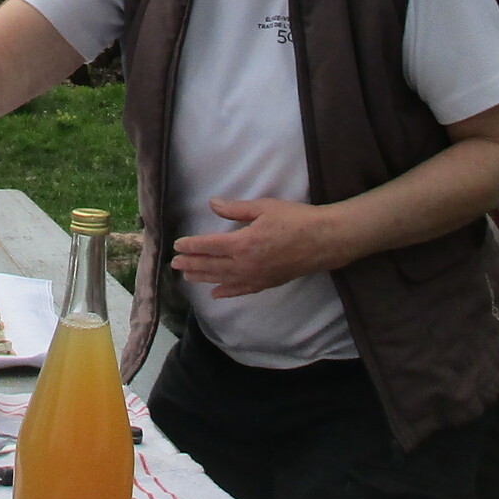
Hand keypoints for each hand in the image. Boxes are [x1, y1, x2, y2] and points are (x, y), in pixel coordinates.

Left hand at [171, 196, 336, 298]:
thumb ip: (235, 209)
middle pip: (211, 265)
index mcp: (243, 243)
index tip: (177, 246)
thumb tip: (212, 204)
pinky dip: (226, 292)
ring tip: (186, 277)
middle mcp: (246, 264)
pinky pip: (241, 290)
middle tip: (174, 265)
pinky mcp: (267, 283)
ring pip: (222, 280)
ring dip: (202, 278)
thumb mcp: (264, 208)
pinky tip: (215, 294)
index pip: (209, 246)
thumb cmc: (295, 219)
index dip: (191, 246)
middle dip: (191, 264)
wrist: (325, 240)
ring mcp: (256, 277)